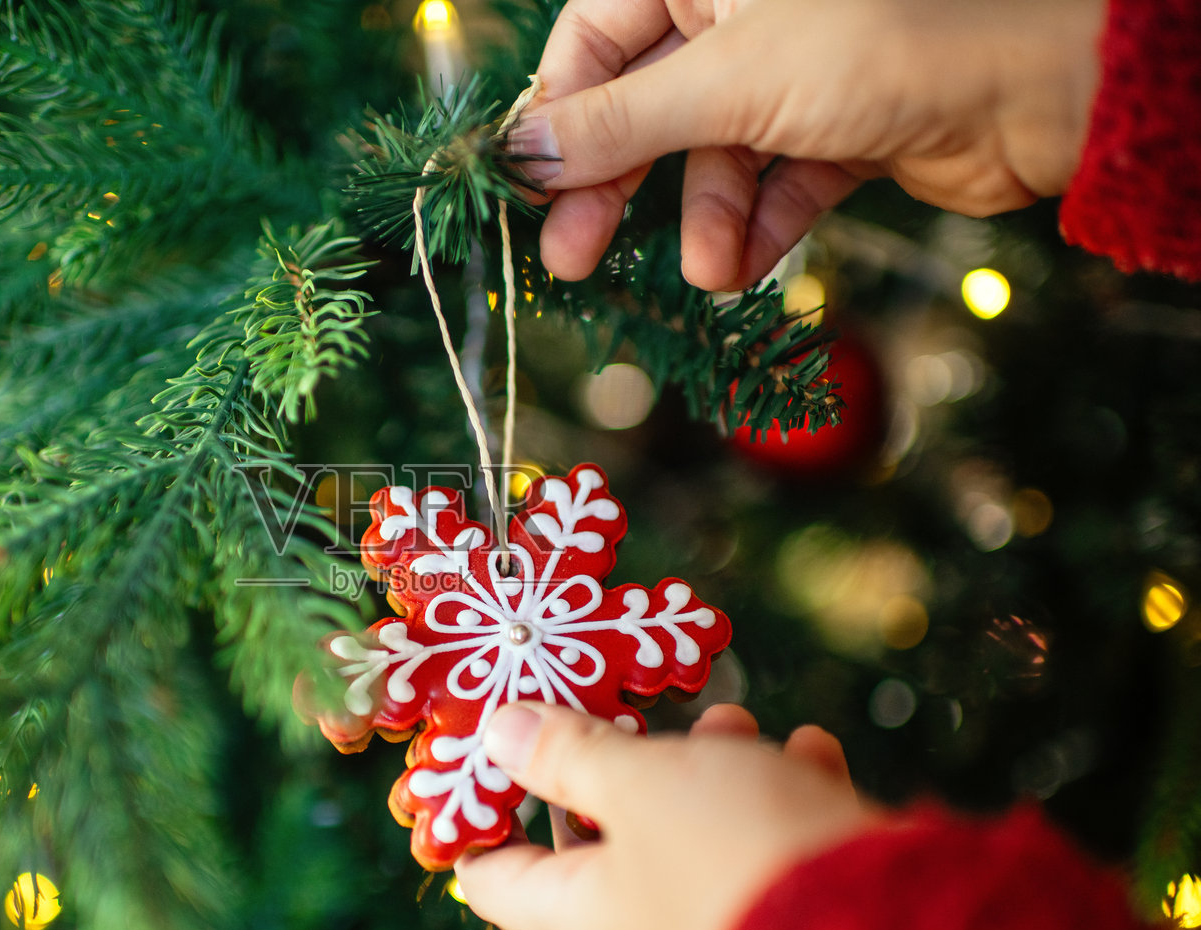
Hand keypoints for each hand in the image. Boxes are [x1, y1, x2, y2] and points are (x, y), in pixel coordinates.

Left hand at [452, 702, 874, 929]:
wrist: (886, 924)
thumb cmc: (731, 851)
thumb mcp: (634, 782)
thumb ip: (566, 754)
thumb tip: (496, 733)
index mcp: (583, 911)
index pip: (492, 876)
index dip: (479, 812)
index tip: (484, 746)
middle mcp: (641, 922)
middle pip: (598, 834)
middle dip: (615, 760)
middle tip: (625, 707)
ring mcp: (715, 911)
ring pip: (690, 822)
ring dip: (710, 762)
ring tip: (734, 721)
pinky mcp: (785, 895)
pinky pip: (768, 831)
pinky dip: (784, 784)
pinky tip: (808, 749)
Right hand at [510, 0, 1105, 286]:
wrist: (1041, 89)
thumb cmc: (886, 45)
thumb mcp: (729, 83)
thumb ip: (620, 124)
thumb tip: (522, 154)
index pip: (595, 36)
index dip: (560, 115)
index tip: (527, 188)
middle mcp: (747, 11)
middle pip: (646, 102)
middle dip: (617, 186)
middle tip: (572, 260)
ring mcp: (797, 69)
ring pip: (712, 152)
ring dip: (704, 218)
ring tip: (710, 271)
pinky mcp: (840, 125)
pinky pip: (774, 180)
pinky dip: (760, 226)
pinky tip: (750, 267)